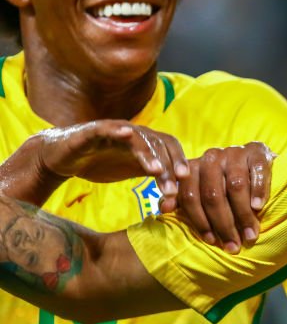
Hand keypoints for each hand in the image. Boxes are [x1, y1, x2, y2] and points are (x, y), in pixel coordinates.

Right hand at [29, 120, 188, 201]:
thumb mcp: (132, 171)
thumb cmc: (101, 163)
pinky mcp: (94, 130)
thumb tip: (179, 196)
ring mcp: (115, 129)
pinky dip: (118, 129)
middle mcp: (135, 133)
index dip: (180, 162)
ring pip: (138, 138)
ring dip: (149, 154)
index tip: (186, 182)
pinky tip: (126, 133)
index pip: (170, 148)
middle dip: (168, 165)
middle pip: (159, 144)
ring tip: (156, 170)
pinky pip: (108, 127)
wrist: (64, 158)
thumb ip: (154, 177)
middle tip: (173, 186)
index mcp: (147, 142)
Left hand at [174, 142, 273, 254]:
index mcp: (194, 167)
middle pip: (213, 195)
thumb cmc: (224, 181)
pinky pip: (258, 173)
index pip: (191, 197)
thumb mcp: (201, 188)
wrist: (252, 158)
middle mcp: (212, 157)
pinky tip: (258, 207)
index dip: (199, 222)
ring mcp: (235, 153)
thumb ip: (183, 198)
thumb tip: (164, 209)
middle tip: (233, 245)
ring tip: (250, 235)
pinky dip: (258, 191)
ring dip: (243, 215)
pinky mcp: (258, 152)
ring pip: (236, 187)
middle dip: (224, 225)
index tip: (211, 241)